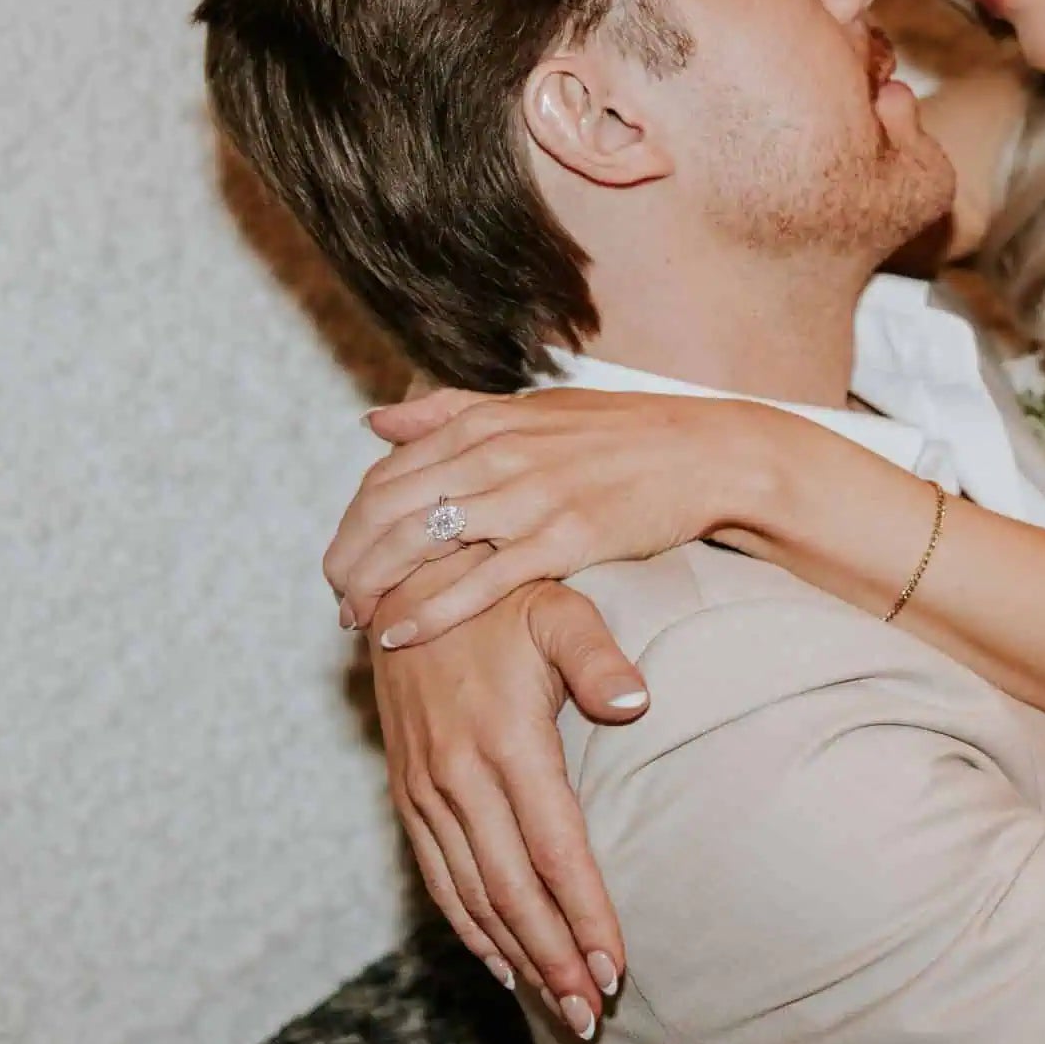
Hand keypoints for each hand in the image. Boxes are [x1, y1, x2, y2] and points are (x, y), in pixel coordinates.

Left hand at [326, 386, 779, 648]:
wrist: (706, 454)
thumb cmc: (620, 434)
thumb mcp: (531, 408)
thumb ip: (449, 412)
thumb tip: (375, 420)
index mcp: (483, 423)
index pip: (386, 475)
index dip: (351, 524)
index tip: (342, 560)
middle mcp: (496, 455)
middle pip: (387, 511)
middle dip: (350, 561)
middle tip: (338, 600)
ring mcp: (528, 498)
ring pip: (419, 545)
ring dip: (376, 589)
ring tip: (359, 623)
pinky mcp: (563, 540)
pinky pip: (478, 581)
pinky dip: (430, 610)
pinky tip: (400, 635)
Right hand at [376, 552, 650, 1036]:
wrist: (402, 582)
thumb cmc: (498, 594)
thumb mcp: (557, 608)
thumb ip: (597, 657)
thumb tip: (637, 702)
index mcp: (504, 742)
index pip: (554, 851)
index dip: (584, 915)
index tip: (616, 969)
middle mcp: (458, 777)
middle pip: (512, 893)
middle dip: (555, 960)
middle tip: (595, 1016)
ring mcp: (425, 790)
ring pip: (473, 897)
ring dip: (517, 958)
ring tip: (561, 1007)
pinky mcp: (406, 792)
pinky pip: (438, 878)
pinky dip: (470, 929)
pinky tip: (501, 965)